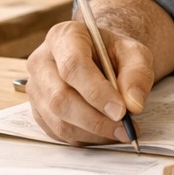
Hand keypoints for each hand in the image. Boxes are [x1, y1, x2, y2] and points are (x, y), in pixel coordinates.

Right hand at [25, 19, 156, 145]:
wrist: (99, 59)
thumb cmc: (114, 54)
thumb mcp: (134, 53)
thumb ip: (137, 74)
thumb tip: (133, 105)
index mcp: (64, 36)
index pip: (73, 66)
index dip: (97, 92)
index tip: (121, 111)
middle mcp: (42, 61)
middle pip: (61, 97)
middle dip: (96, 119)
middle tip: (125, 129)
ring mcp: (36, 88)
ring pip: (58, 120)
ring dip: (93, 132)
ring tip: (120, 132)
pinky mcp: (38, 111)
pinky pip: (58, 132)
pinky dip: (85, 138)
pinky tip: (105, 133)